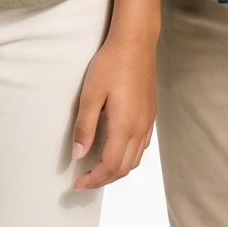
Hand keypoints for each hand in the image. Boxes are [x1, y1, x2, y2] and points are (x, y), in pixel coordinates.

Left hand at [70, 29, 156, 190]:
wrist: (136, 42)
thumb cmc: (111, 64)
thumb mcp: (90, 94)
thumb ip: (84, 127)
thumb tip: (78, 154)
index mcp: (125, 126)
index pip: (110, 166)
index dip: (93, 179)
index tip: (77, 184)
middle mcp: (140, 128)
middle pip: (124, 168)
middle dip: (103, 180)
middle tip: (84, 182)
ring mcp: (148, 122)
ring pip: (135, 159)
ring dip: (116, 170)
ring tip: (96, 170)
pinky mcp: (150, 114)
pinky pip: (141, 146)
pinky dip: (127, 157)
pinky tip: (114, 151)